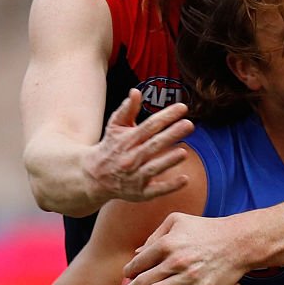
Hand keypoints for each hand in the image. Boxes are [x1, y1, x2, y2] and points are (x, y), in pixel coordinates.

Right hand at [84, 89, 193, 203]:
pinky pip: (156, 190)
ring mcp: (135, 177)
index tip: (182, 108)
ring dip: (168, 160)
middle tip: (189, 124)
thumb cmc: (110, 147)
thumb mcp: (115, 127)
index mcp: (127, 140)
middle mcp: (131, 158)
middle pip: (153, 145)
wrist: (93, 176)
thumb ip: (127, 109)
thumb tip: (136, 91)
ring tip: (184, 152)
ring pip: (153, 168)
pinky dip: (170, 186)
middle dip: (171, 134)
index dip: (166, 116)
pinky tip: (184, 179)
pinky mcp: (140, 193)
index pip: (149, 126)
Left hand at [122, 212, 249, 284]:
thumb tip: (139, 252)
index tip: (127, 277)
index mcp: (167, 243)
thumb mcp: (178, 220)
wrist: (239, 242)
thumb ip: (156, 234)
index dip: (130, 271)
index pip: (140, 261)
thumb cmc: (208, 229)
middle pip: (144, 280)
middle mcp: (175, 261)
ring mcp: (189, 277)